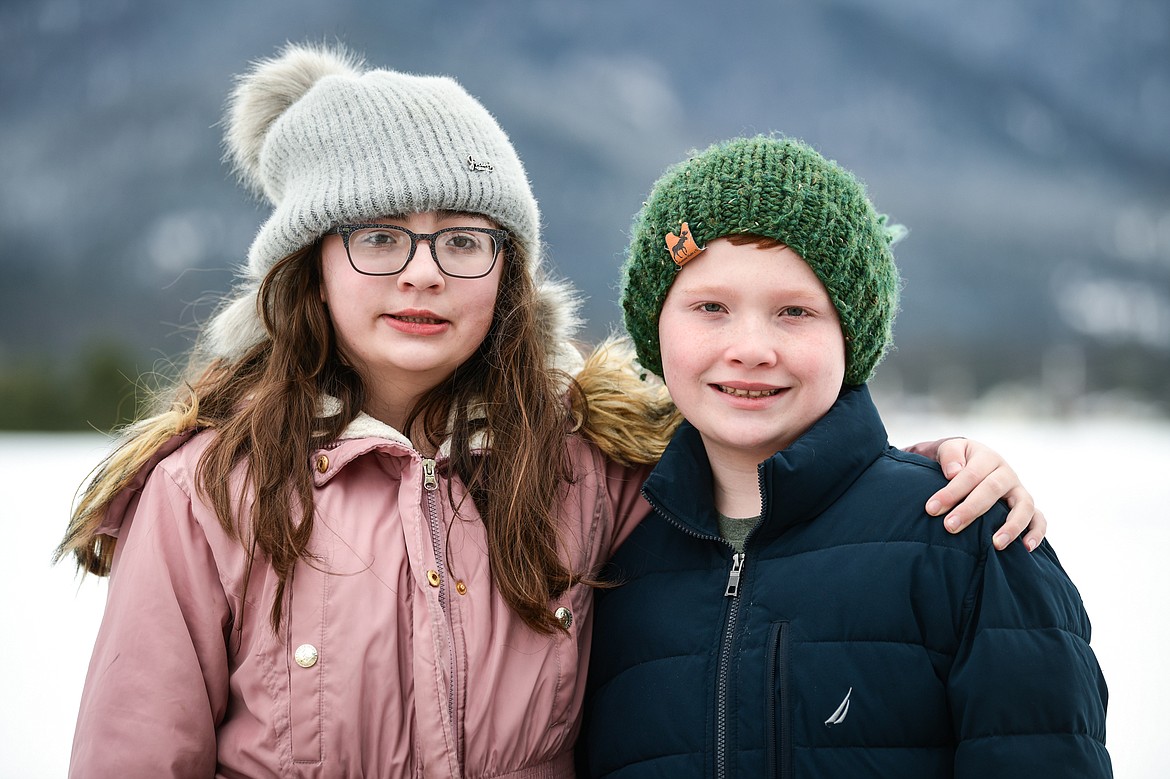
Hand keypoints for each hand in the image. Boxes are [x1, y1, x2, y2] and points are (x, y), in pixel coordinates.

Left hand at [906, 437, 1045, 551]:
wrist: (972, 462)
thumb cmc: (958, 460)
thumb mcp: (951, 449)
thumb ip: (950, 455)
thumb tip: (953, 473)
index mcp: (987, 458)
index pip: (969, 474)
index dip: (951, 492)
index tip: (931, 508)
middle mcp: (1007, 474)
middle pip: (992, 490)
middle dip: (970, 510)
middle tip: (950, 526)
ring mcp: (1019, 491)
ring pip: (1023, 506)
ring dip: (1011, 526)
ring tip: (996, 544)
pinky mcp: (1027, 507)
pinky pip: (1039, 520)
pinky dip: (1036, 533)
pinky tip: (1026, 548)